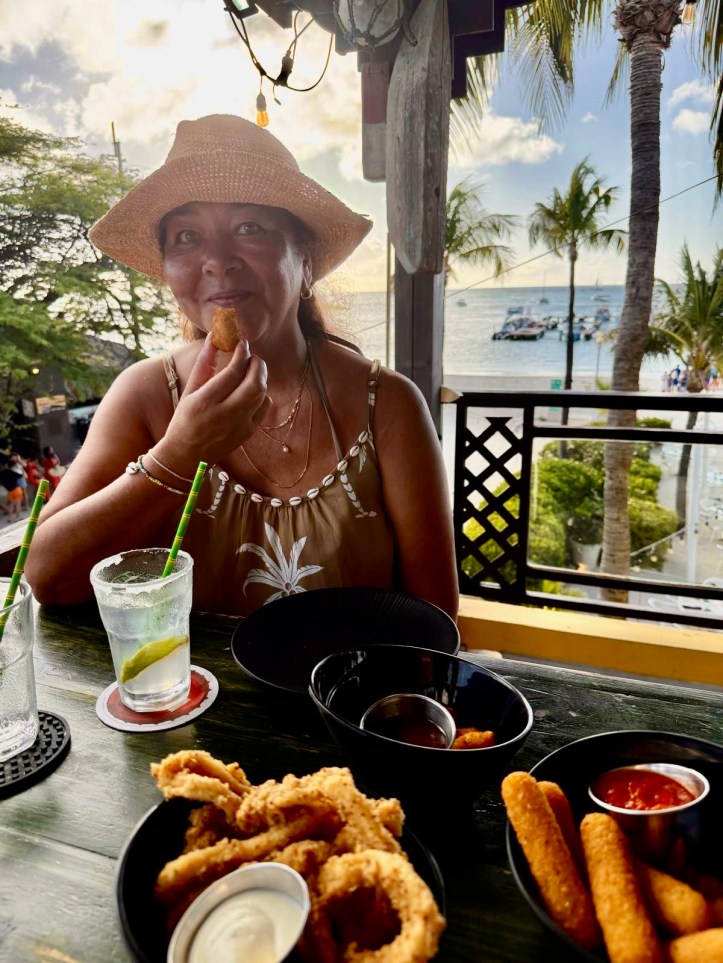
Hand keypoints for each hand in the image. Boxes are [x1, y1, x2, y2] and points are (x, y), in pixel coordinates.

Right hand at [154, 334, 269, 472]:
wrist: (186, 455)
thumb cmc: (184, 419)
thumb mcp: (189, 390)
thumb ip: (204, 364)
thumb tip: (214, 338)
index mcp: (205, 401)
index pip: (232, 373)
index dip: (242, 355)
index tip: (243, 344)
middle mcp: (224, 415)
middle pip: (254, 384)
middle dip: (258, 365)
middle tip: (253, 357)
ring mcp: (238, 426)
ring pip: (262, 396)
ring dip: (261, 379)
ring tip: (253, 371)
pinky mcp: (247, 433)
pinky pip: (263, 409)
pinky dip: (262, 395)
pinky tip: (252, 390)